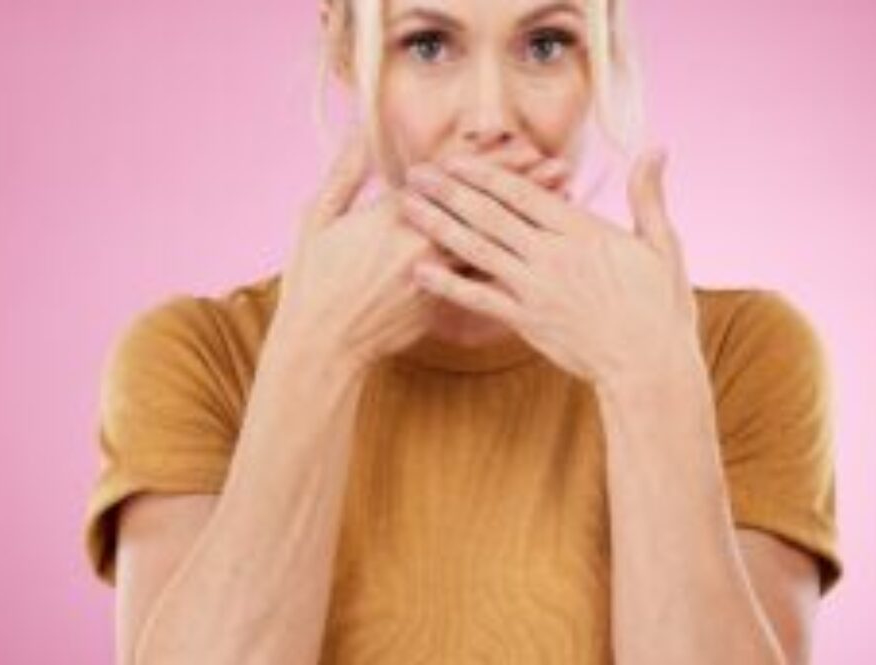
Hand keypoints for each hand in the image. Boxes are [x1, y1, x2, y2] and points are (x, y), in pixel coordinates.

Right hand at [272, 130, 575, 370]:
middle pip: (479, 207)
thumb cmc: (314, 280)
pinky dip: (510, 264)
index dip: (489, 161)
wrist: (320, 342)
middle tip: (559, 168)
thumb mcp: (318, 218)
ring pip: (489, 242)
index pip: (449, 179)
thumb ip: (345, 174)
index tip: (522, 145)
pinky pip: (478, 284)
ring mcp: (431, 276)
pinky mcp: (437, 305)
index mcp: (390, 216)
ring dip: (525, 224)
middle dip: (522, 186)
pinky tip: (537, 255)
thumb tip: (358, 132)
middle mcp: (418, 243)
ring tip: (561, 209)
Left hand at [398, 148, 703, 386]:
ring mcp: (536, 288)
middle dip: (449, 190)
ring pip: (478, 249)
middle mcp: (553, 255)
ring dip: (439, 226)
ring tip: (406, 208)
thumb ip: (648, 195)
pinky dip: (447, 285)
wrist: (649, 365)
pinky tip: (418, 271)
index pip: (524, 193)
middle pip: (491, 214)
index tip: (456, 158)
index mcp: (583, 231)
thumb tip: (656, 146)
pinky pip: (479, 299)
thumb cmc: (660, 307)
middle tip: (415, 172)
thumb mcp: (663, 244)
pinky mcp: (527, 321)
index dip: (485, 172)